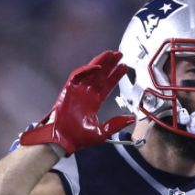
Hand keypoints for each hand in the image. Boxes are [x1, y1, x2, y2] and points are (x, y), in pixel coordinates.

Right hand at [18, 50, 134, 154]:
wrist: (63, 140)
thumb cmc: (77, 138)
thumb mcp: (102, 132)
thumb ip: (116, 124)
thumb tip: (131, 118)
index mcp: (94, 103)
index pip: (107, 85)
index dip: (115, 76)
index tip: (124, 67)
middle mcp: (86, 95)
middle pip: (100, 75)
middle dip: (110, 65)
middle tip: (119, 55)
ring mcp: (77, 91)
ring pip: (90, 72)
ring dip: (100, 62)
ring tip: (111, 54)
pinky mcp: (68, 90)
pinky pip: (77, 76)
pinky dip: (86, 70)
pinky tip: (97, 67)